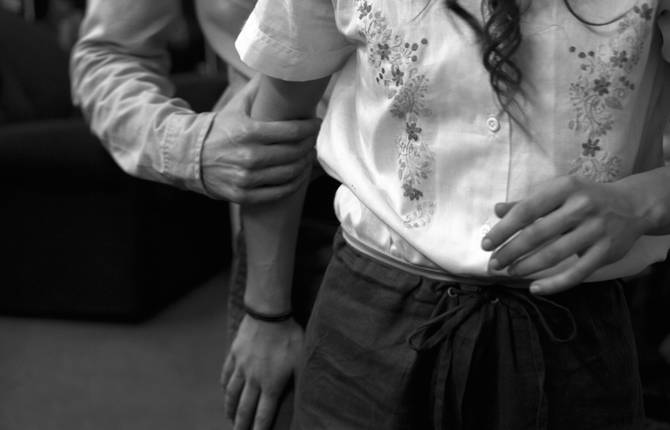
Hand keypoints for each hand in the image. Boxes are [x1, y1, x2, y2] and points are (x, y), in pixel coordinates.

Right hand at [202, 75, 320, 203]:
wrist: (188, 157)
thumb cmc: (218, 129)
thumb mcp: (236, 107)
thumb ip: (258, 89)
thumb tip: (276, 64)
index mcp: (248, 132)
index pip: (292, 131)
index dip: (310, 128)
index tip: (316, 123)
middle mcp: (248, 156)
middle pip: (294, 152)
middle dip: (309, 145)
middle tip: (313, 139)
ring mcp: (246, 178)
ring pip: (289, 173)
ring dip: (304, 164)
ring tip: (308, 155)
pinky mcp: (243, 195)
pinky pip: (278, 192)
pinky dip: (293, 184)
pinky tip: (298, 175)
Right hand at [221, 315, 303, 429]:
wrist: (269, 314)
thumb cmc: (290, 336)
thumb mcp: (301, 360)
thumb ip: (299, 380)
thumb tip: (305, 397)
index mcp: (271, 384)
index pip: (263, 414)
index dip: (258, 429)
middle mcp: (253, 379)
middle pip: (244, 408)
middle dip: (241, 425)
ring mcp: (241, 367)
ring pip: (232, 393)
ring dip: (230, 408)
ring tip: (230, 417)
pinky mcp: (234, 353)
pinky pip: (226, 374)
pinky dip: (224, 386)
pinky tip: (225, 390)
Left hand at [481, 176, 647, 294]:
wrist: (633, 205)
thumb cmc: (585, 197)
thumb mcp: (558, 192)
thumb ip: (528, 202)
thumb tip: (497, 210)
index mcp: (565, 187)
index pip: (526, 210)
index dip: (503, 229)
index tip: (486, 244)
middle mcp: (581, 206)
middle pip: (537, 234)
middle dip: (510, 251)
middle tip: (493, 264)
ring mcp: (596, 230)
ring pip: (554, 254)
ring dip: (527, 267)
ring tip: (509, 272)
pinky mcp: (606, 251)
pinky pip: (576, 273)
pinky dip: (554, 283)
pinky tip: (535, 288)